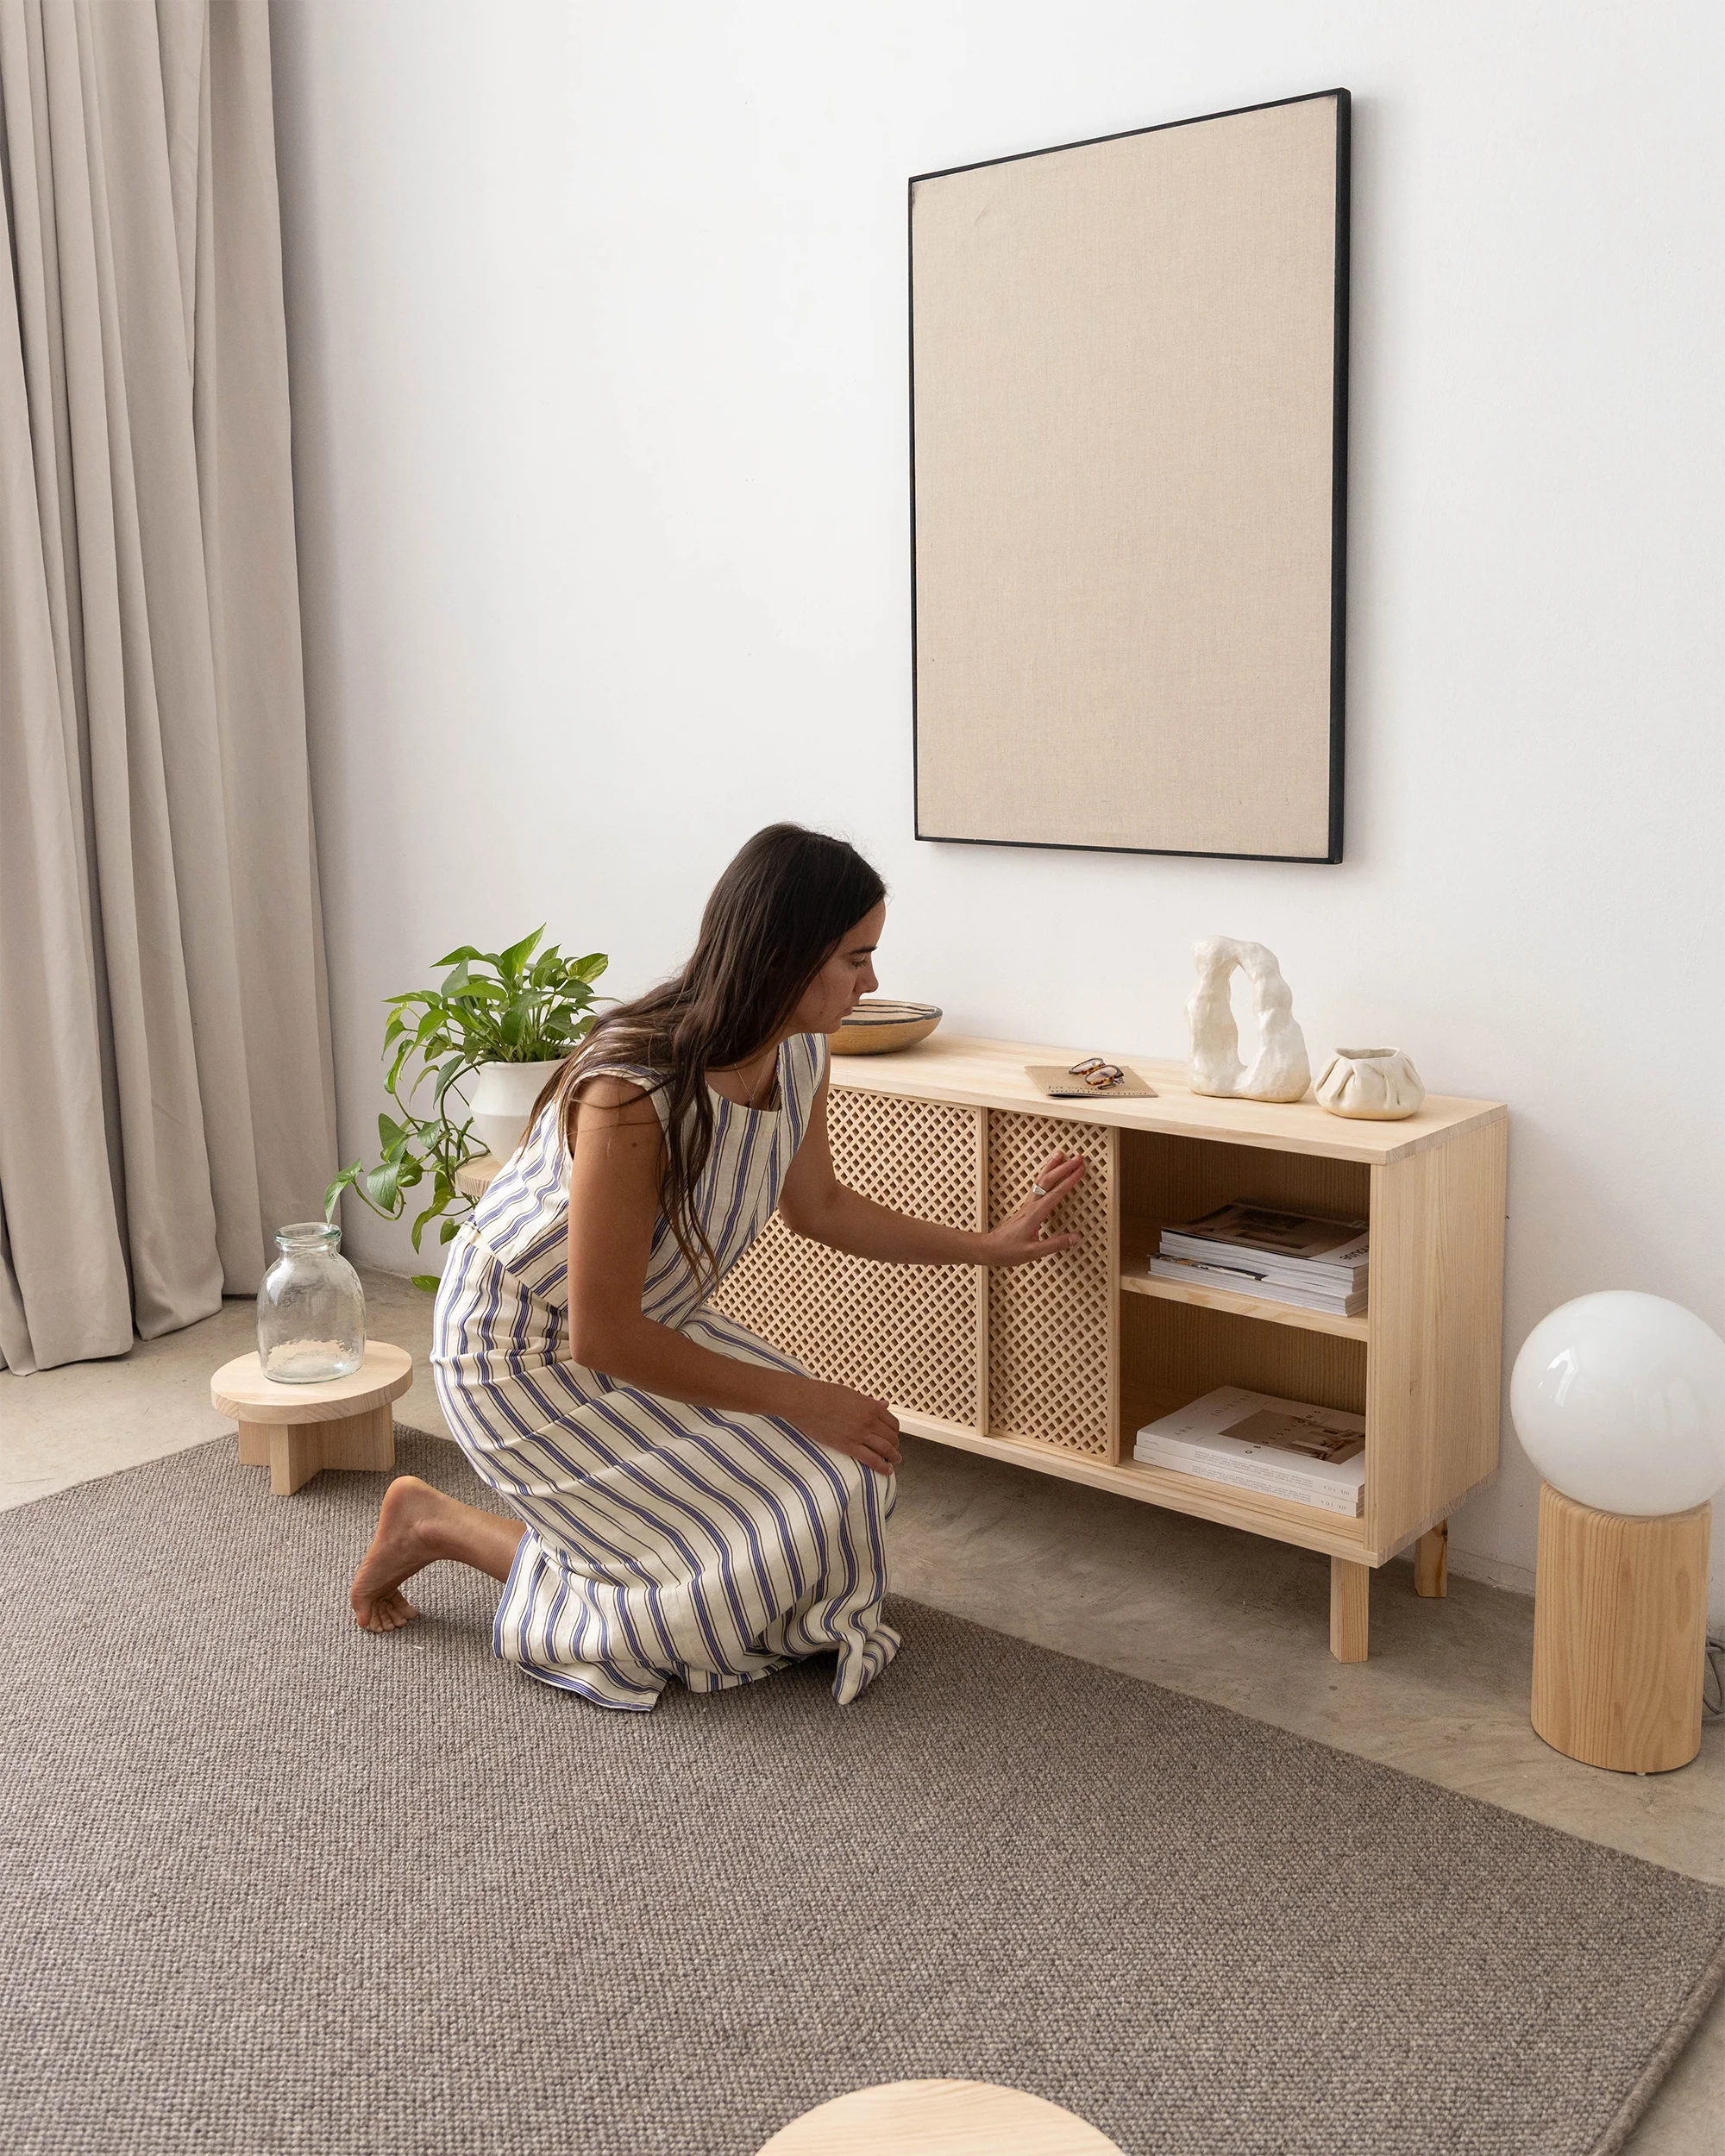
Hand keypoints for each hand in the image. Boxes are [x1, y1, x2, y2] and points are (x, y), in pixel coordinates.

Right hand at [794, 1379, 901, 1475]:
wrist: (806, 1401)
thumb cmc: (825, 1394)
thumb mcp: (852, 1394)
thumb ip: (870, 1402)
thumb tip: (884, 1404)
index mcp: (871, 1406)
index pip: (893, 1423)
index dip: (895, 1432)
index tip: (894, 1436)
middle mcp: (869, 1421)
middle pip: (891, 1437)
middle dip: (895, 1445)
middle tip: (894, 1450)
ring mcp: (860, 1435)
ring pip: (885, 1449)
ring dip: (893, 1457)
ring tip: (894, 1461)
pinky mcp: (848, 1446)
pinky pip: (871, 1459)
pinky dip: (882, 1467)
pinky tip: (886, 1471)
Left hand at [981, 1148, 1084, 1266]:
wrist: (989, 1248)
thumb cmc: (1007, 1251)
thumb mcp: (1033, 1252)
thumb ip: (1055, 1245)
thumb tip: (1074, 1238)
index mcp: (1035, 1214)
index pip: (1056, 1193)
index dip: (1069, 1180)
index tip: (1080, 1170)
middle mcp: (1031, 1206)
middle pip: (1048, 1180)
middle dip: (1064, 1168)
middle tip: (1077, 1158)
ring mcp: (1027, 1205)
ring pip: (1041, 1180)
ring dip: (1052, 1167)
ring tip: (1060, 1156)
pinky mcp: (1025, 1208)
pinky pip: (1037, 1186)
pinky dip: (1044, 1176)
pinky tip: (1047, 1174)